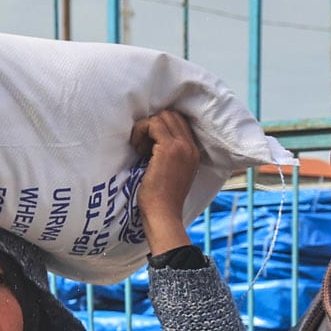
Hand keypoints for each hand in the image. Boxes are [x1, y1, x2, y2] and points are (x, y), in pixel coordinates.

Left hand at [129, 109, 204, 254]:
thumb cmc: (161, 200)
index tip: (148, 146)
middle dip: (152, 125)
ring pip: (162, 117)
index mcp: (193, 153)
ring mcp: (182, 147)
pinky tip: (137, 148)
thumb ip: (170, 156)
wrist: (163, 215)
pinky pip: (153, 124)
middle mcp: (191, 147)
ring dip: (145, 128)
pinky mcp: (169, 149)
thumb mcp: (171, 173)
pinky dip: (141, 131)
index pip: (179, 123)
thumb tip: (151, 140)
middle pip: (172, 115)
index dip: (160, 129)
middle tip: (143, 146)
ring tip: (139, 149)